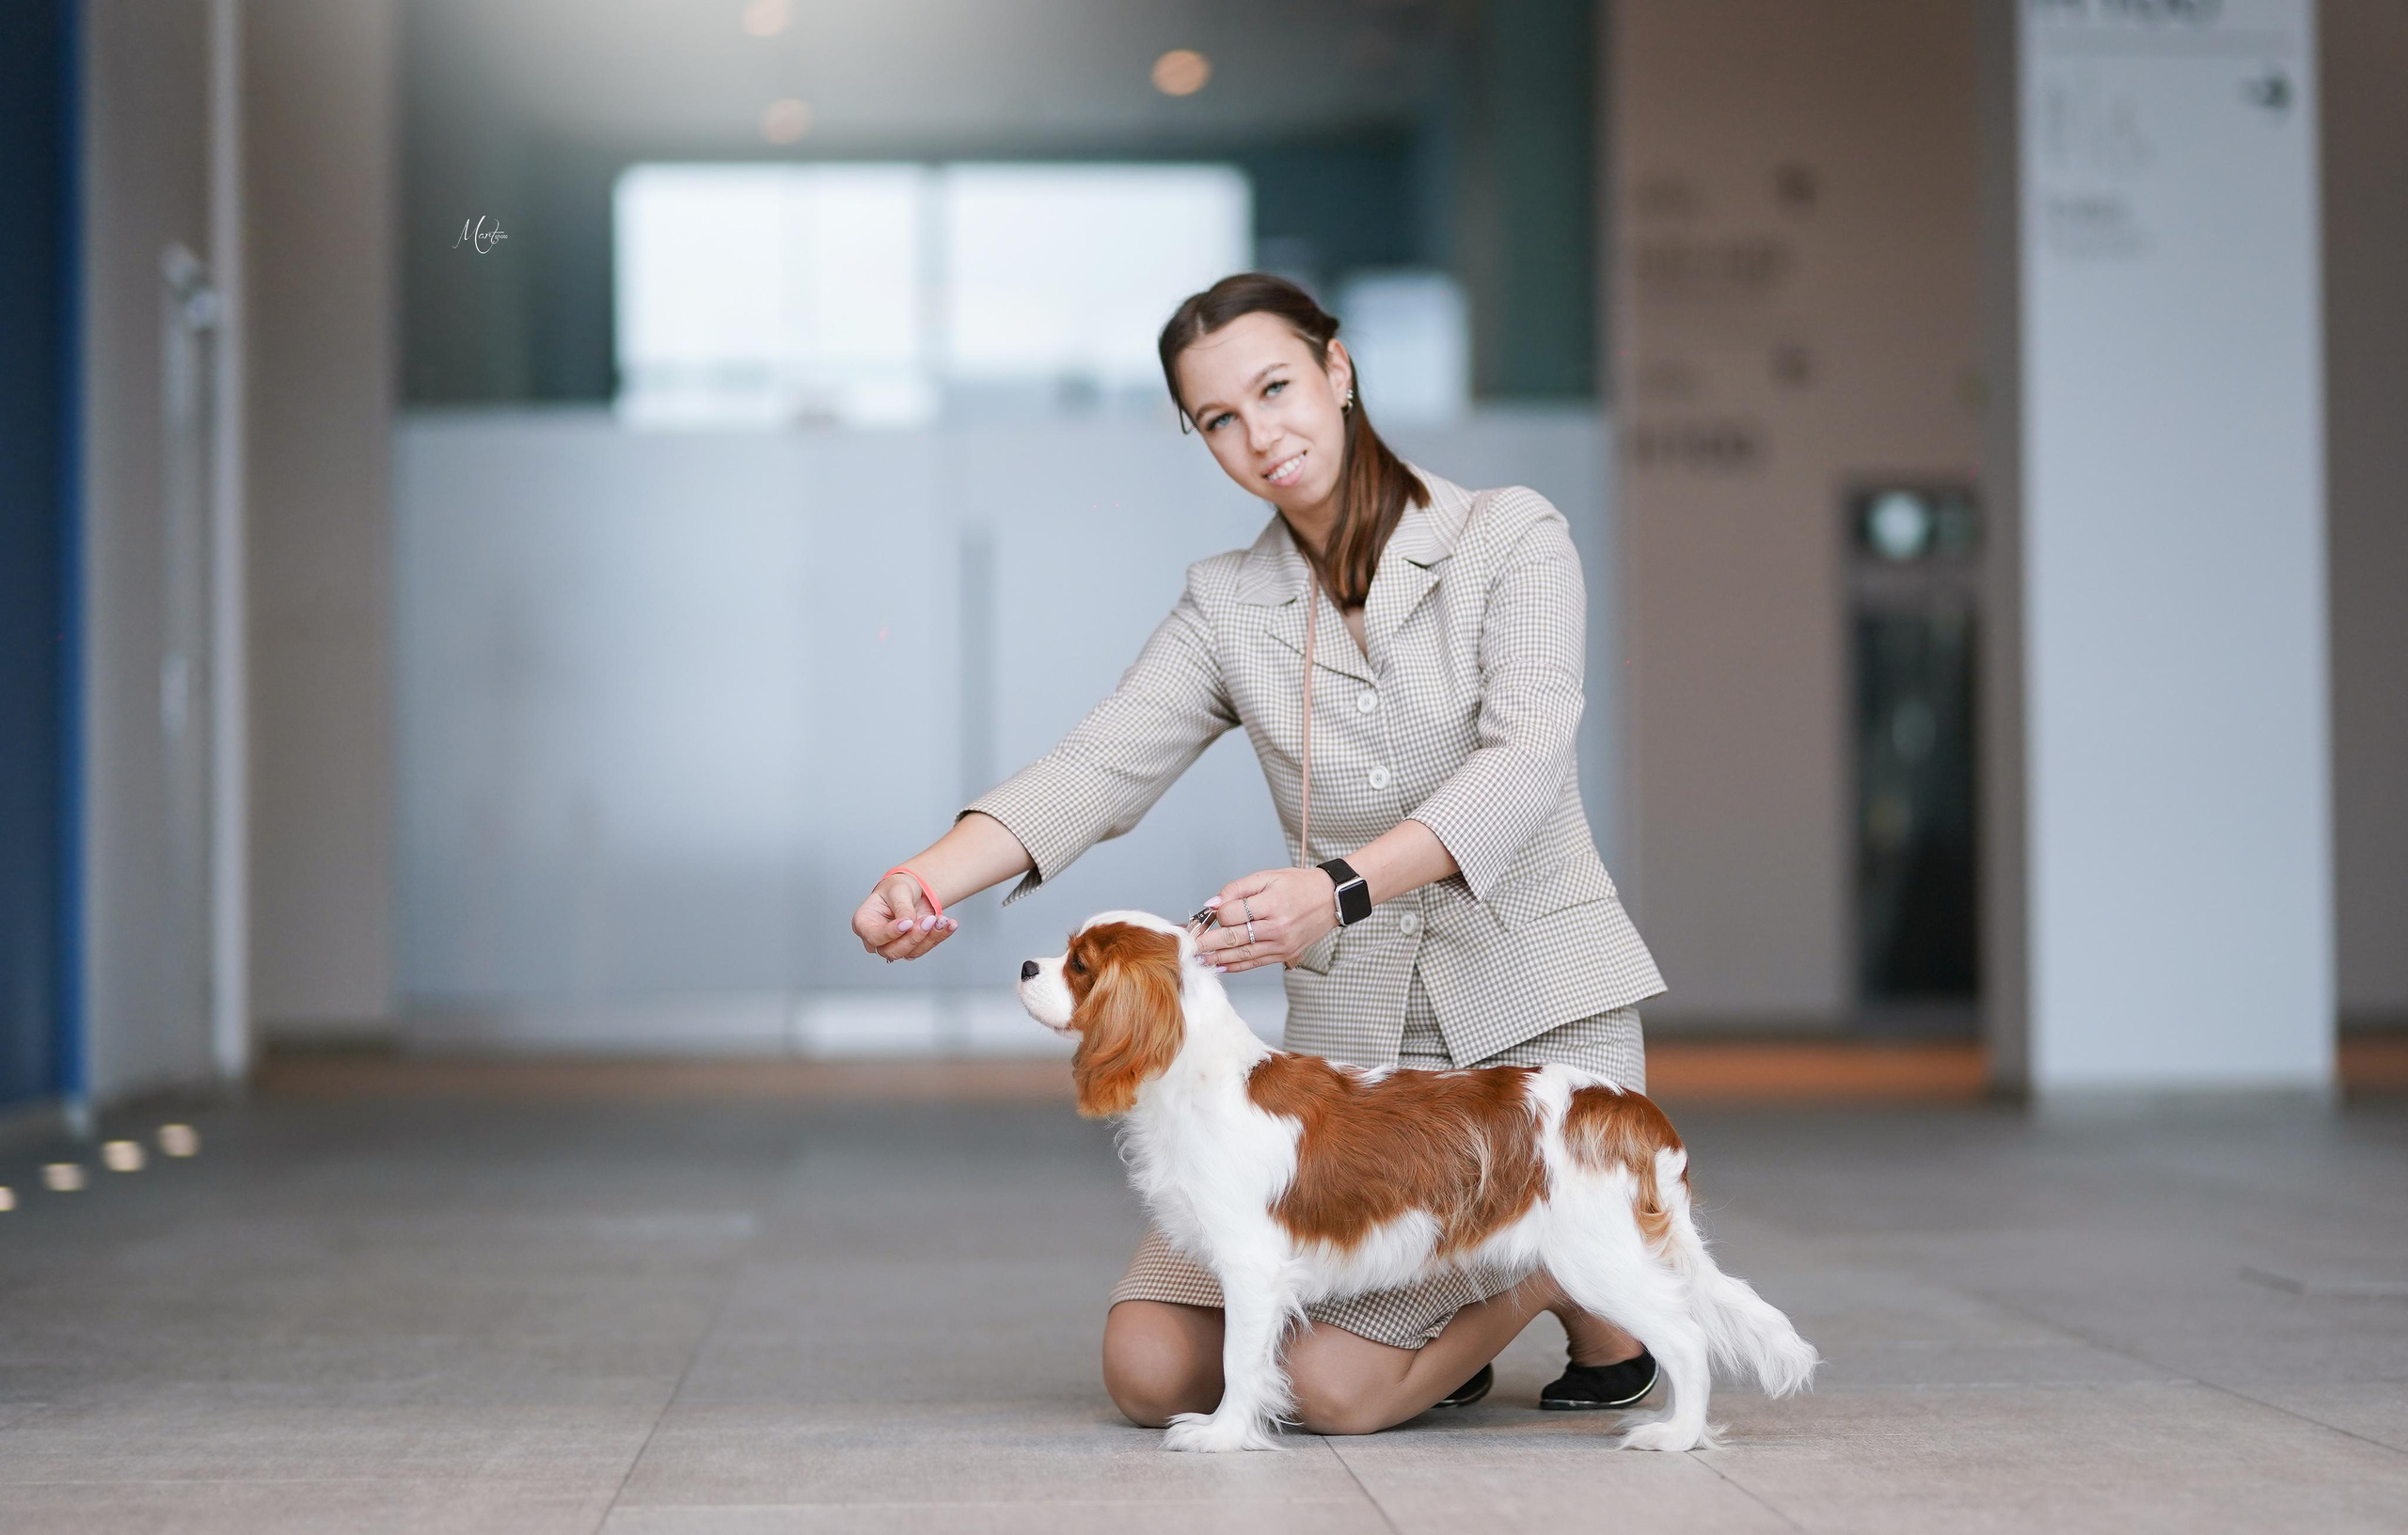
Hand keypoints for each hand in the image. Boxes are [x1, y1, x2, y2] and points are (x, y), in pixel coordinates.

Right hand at [852, 872, 958, 961]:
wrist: (913, 889)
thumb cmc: (897, 888)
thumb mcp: (898, 890)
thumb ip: (902, 907)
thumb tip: (908, 923)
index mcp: (864, 923)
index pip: (874, 936)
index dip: (891, 932)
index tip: (907, 922)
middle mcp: (877, 938)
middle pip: (892, 950)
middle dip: (914, 937)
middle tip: (929, 920)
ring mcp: (894, 945)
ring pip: (911, 952)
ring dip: (930, 937)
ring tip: (942, 920)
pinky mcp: (912, 947)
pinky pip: (926, 947)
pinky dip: (940, 936)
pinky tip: (950, 925)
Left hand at [1194, 866, 1339, 972]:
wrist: (1331, 899)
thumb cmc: (1300, 885)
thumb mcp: (1268, 876)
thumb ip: (1238, 889)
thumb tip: (1212, 904)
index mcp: (1272, 903)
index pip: (1232, 914)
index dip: (1216, 914)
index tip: (1206, 915)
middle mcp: (1277, 927)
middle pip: (1232, 937)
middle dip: (1206, 942)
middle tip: (1188, 944)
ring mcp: (1281, 944)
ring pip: (1241, 954)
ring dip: (1215, 957)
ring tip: (1197, 958)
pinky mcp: (1284, 955)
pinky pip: (1254, 962)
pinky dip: (1235, 966)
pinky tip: (1219, 965)